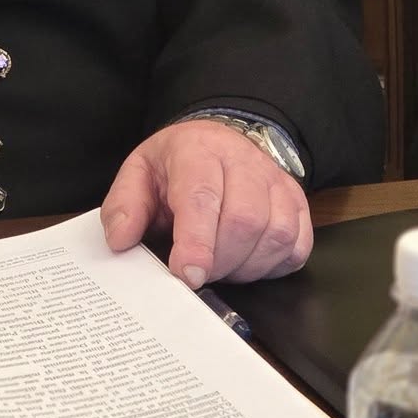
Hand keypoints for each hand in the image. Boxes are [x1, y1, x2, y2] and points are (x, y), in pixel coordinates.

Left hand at [101, 119, 312, 287]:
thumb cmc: (177, 166)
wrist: (218, 141)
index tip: (187, 276)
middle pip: (244, 221)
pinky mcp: (297, 203)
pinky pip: (297, 245)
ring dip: (245, 266)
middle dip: (219, 261)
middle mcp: (243, 162)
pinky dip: (272, 265)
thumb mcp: (139, 174)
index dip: (196, 243)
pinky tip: (247, 261)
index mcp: (197, 151)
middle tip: (197, 272)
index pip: (202, 197)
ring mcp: (276, 181)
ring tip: (219, 265)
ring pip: (275, 235)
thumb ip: (124, 206)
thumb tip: (121, 240)